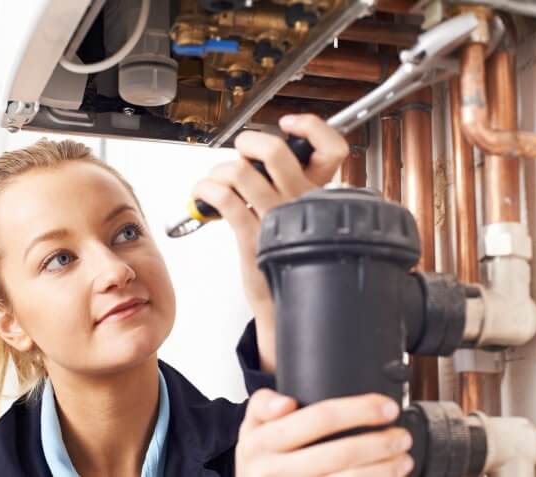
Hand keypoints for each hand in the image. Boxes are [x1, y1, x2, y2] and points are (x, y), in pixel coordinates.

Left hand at [191, 114, 348, 371]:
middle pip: (275, 151)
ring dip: (219, 172)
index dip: (312, 127)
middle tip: (241, 152)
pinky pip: (224, 198)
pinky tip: (203, 196)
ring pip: (240, 172)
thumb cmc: (287, 259)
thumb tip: (257, 156)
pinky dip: (205, 190)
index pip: (332, 148)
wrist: (284, 307)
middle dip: (247, 144)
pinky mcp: (252, 238)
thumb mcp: (299, 220)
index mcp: (319, 196)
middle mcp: (302, 204)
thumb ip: (287, 186)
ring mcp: (277, 220)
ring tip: (217, 183)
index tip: (290, 125)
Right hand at [236, 389, 414, 476]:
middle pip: (341, 453)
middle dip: (380, 443)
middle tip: (402, 436)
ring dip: (385, 471)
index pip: (318, 418)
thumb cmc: (260, 457)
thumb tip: (287, 403)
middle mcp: (271, 472)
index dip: (359, 410)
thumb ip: (264, 404)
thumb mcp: (251, 426)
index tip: (388, 407)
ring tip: (403, 459)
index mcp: (260, 441)